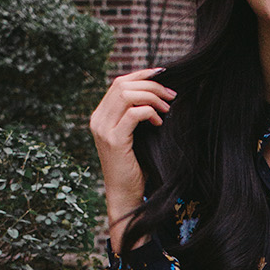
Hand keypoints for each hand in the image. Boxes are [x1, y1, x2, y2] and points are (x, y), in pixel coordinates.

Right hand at [89, 69, 175, 230]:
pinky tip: (159, 122)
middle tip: (171, 94)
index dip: (141, 75)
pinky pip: (133, 114)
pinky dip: (149, 113)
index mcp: (100, 115)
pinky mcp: (113, 141)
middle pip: (123, 85)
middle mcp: (97, 119)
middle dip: (151, 85)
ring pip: (127, 95)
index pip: (119, 83)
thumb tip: (159, 91)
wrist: (124, 194)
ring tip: (167, 108)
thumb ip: (137, 114)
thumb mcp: (134, 135)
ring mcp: (103, 130)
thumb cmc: (134, 165)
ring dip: (152, 97)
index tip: (163, 76)